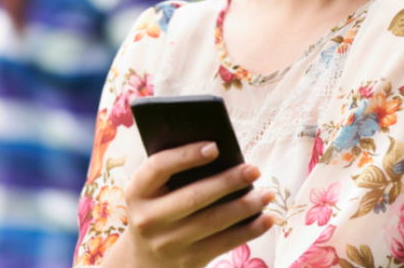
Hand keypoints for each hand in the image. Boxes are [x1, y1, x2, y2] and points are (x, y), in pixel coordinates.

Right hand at [114, 141, 276, 267]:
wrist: (144, 261)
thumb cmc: (157, 210)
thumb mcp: (152, 192)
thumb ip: (174, 173)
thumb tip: (221, 155)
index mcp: (136, 192)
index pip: (159, 167)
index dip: (186, 156)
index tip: (215, 146)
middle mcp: (148, 220)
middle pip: (193, 197)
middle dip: (228, 182)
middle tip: (253, 168)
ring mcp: (168, 244)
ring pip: (214, 222)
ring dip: (245, 206)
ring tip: (267, 193)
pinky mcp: (189, 261)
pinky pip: (224, 244)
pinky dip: (249, 231)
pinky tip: (267, 219)